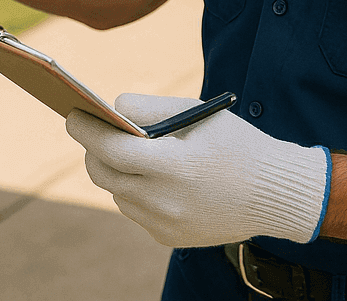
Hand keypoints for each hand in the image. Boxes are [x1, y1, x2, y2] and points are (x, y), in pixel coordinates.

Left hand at [65, 93, 328, 248]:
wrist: (274, 194)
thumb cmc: (235, 144)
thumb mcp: (196, 113)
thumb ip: (149, 108)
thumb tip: (110, 109)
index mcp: (176, 167)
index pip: (111, 150)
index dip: (86, 130)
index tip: (72, 114)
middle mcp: (167, 202)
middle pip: (103, 174)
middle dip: (93, 149)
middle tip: (92, 129)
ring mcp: (166, 225)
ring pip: (117, 192)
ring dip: (117, 171)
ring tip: (133, 152)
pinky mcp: (168, 238)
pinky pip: (135, 210)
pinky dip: (137, 191)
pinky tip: (157, 177)